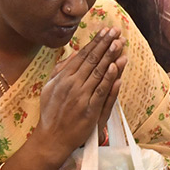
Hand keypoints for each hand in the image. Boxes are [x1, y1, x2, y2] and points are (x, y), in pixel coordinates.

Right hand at [31, 28, 126, 159]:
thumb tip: (74, 54)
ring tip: (119, 43)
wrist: (51, 138)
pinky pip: (101, 90)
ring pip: (98, 72)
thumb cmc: (50, 112)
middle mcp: (71, 84)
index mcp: (62, 77)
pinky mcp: (90, 110)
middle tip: (116, 31)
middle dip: (105, 44)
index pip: (82, 55)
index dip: (95, 42)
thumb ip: (60, 70)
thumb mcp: (49, 87)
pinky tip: (116, 66)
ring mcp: (81, 97)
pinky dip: (109, 78)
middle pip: (92, 60)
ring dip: (110, 56)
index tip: (105, 31)